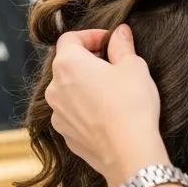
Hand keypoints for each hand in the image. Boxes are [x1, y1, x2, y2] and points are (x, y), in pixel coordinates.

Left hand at [45, 24, 167, 186]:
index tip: (109, 42)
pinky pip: (72, 113)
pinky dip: (84, 108)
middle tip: (113, 65)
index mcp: (68, 64)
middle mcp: (54, 87)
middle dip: (88, 60)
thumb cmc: (131, 106)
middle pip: (67, 64)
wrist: (129, 154)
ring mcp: (57, 113)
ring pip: (68, 90)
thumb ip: (122, 45)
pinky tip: (106, 114)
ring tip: (110, 91)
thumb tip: (120, 32)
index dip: (91, 36)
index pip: (70, 38)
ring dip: (84, 85)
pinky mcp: (64, 134)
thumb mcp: (133, 66)